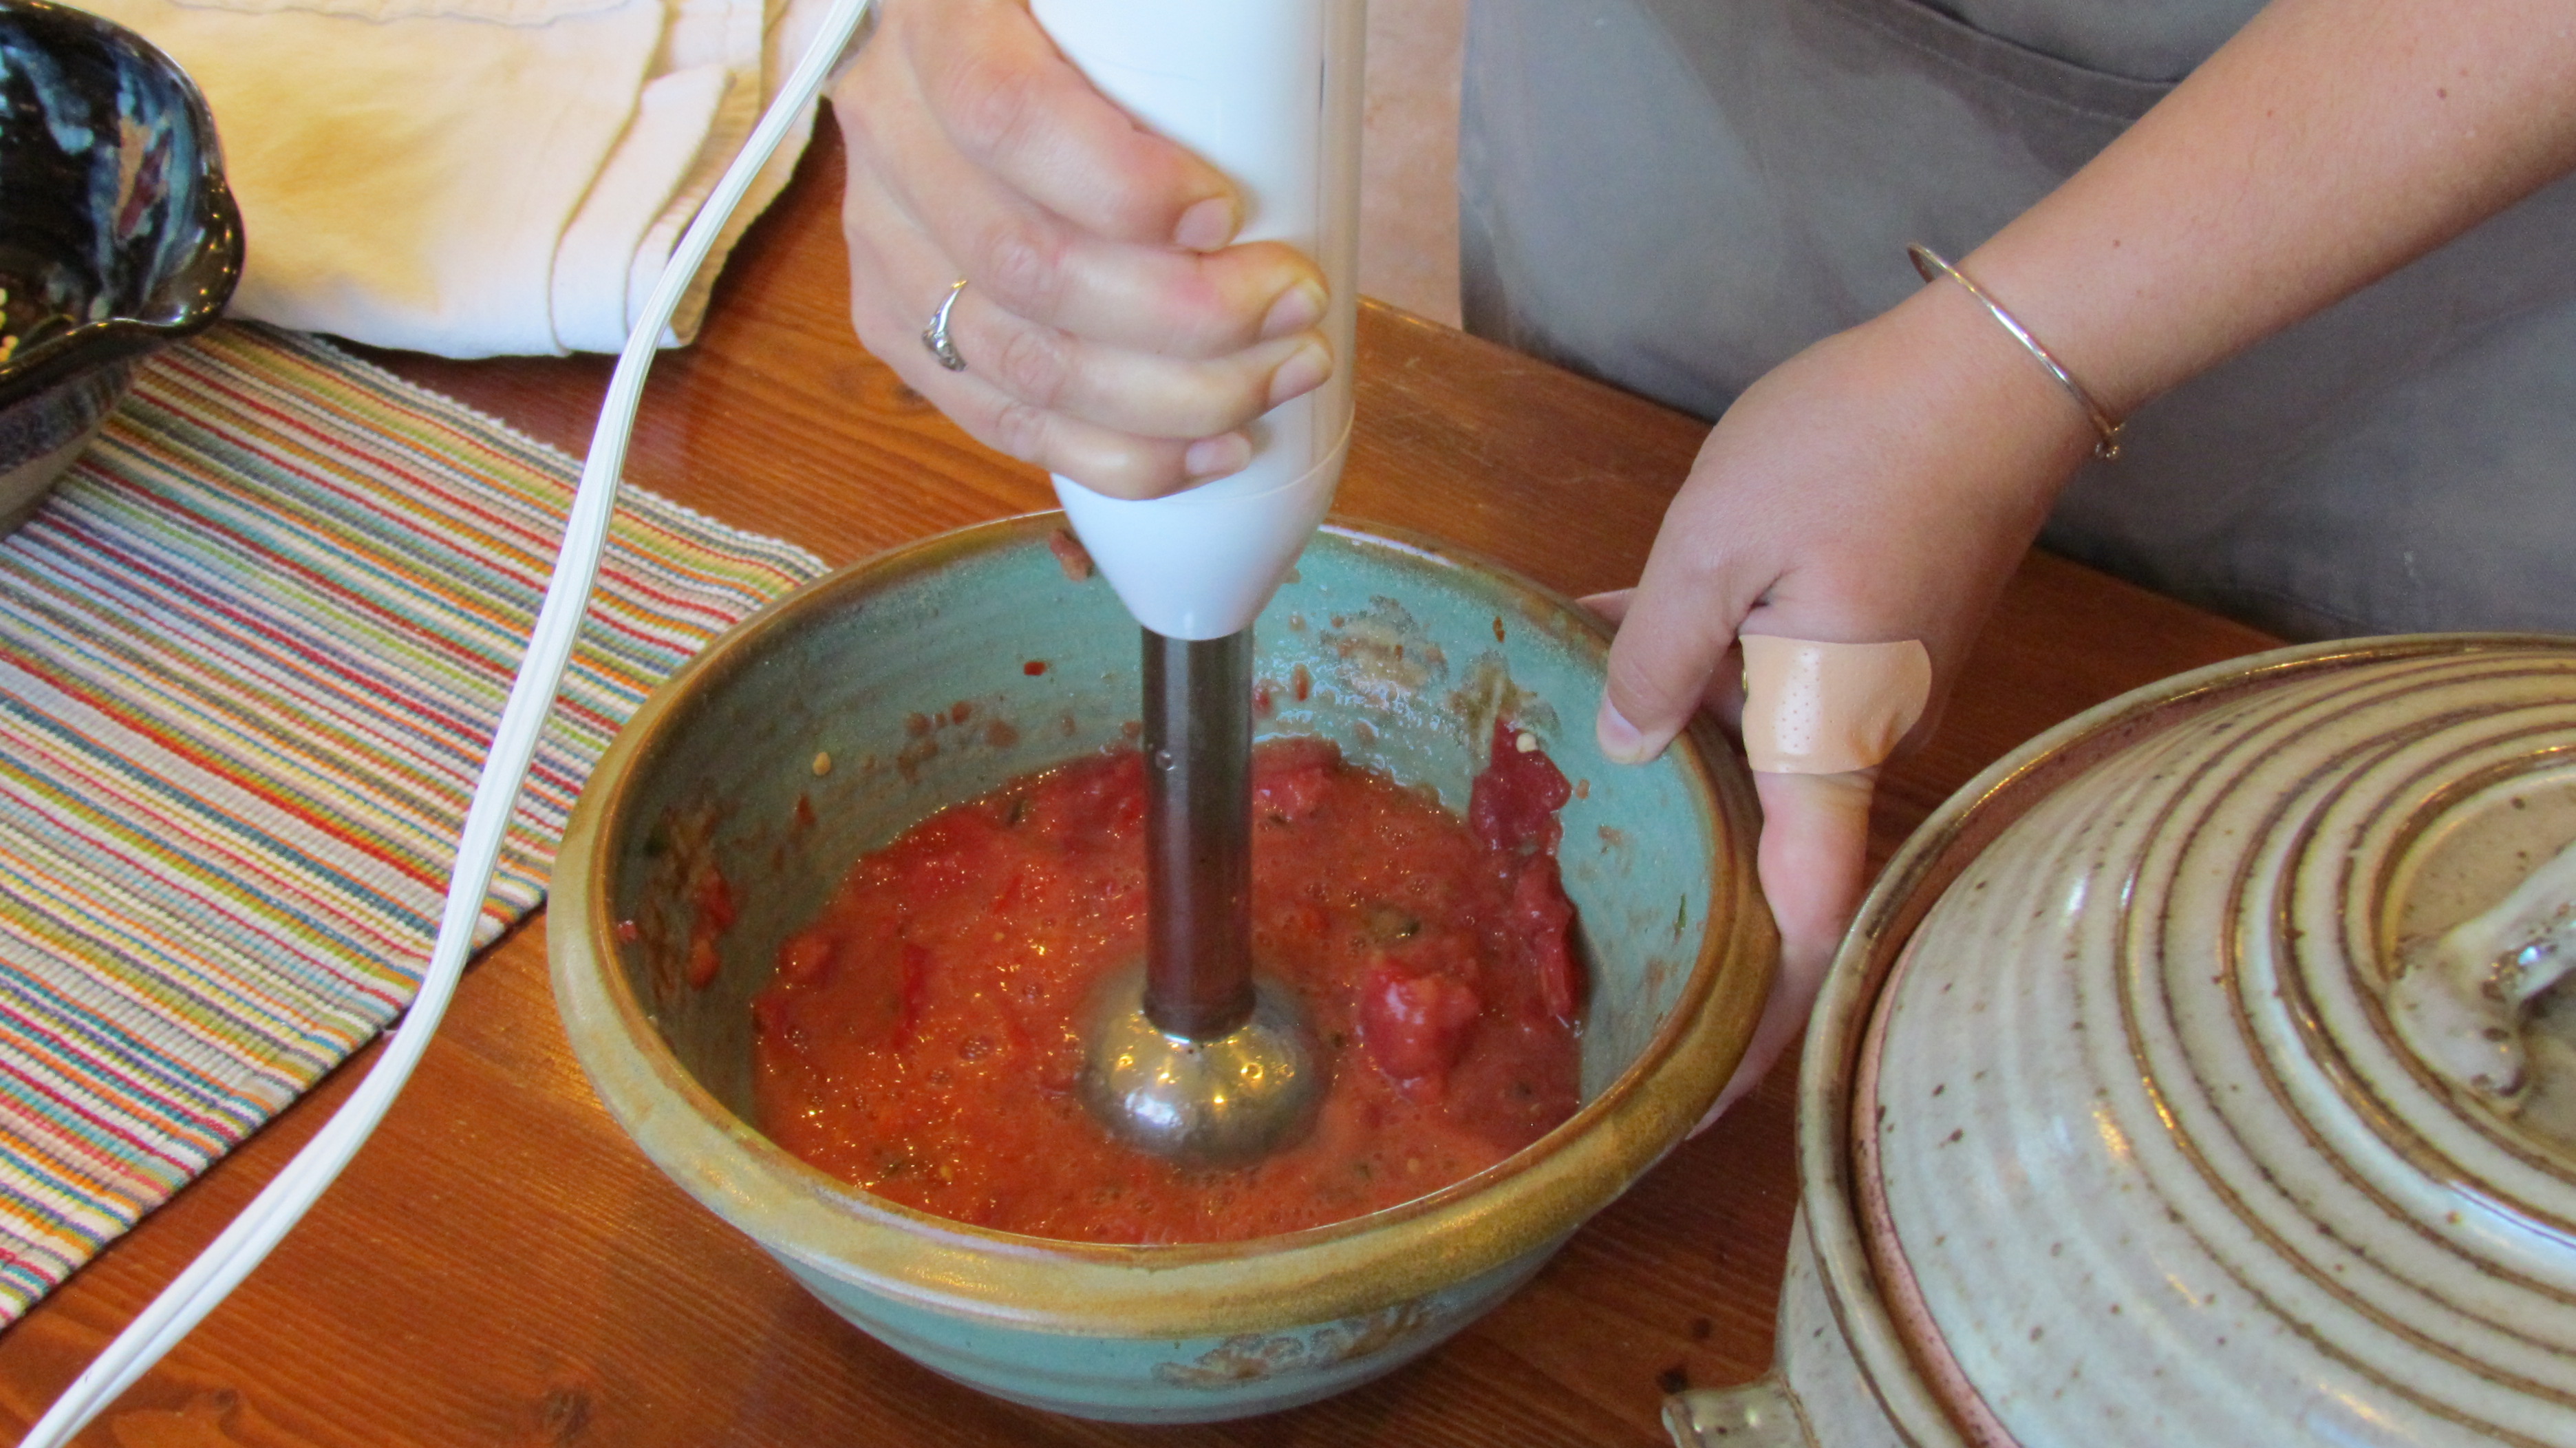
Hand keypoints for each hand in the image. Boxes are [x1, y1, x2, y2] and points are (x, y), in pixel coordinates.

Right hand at [828, 0, 1333, 496]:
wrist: (981, 53)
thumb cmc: (1087, 33)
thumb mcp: (1114, 11)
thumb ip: (1177, 37)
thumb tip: (1279, 94)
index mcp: (940, 26)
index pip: (1007, 119)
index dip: (1123, 186)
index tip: (1226, 211)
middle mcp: (892, 135)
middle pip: (1027, 266)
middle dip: (1189, 318)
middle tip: (1297, 307)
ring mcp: (885, 240)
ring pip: (1021, 364)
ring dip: (1171, 401)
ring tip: (1276, 381)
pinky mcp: (897, 324)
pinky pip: (1002, 418)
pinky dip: (1117, 454)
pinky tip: (1204, 451)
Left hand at [1590, 279, 2099, 1123]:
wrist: (2000, 364)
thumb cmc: (1858, 450)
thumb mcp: (1717, 544)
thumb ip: (1659, 653)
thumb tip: (1627, 746)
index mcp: (1827, 740)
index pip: (1802, 920)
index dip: (1760, 1027)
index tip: (1701, 1100)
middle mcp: (1859, 735)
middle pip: (1773, 857)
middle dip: (1692, 908)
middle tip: (1591, 951)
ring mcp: (1869, 685)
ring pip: (1754, 758)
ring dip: (1671, 774)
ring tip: (1553, 780)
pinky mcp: (1867, 633)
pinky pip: (1765, 683)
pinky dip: (1692, 679)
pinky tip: (1596, 639)